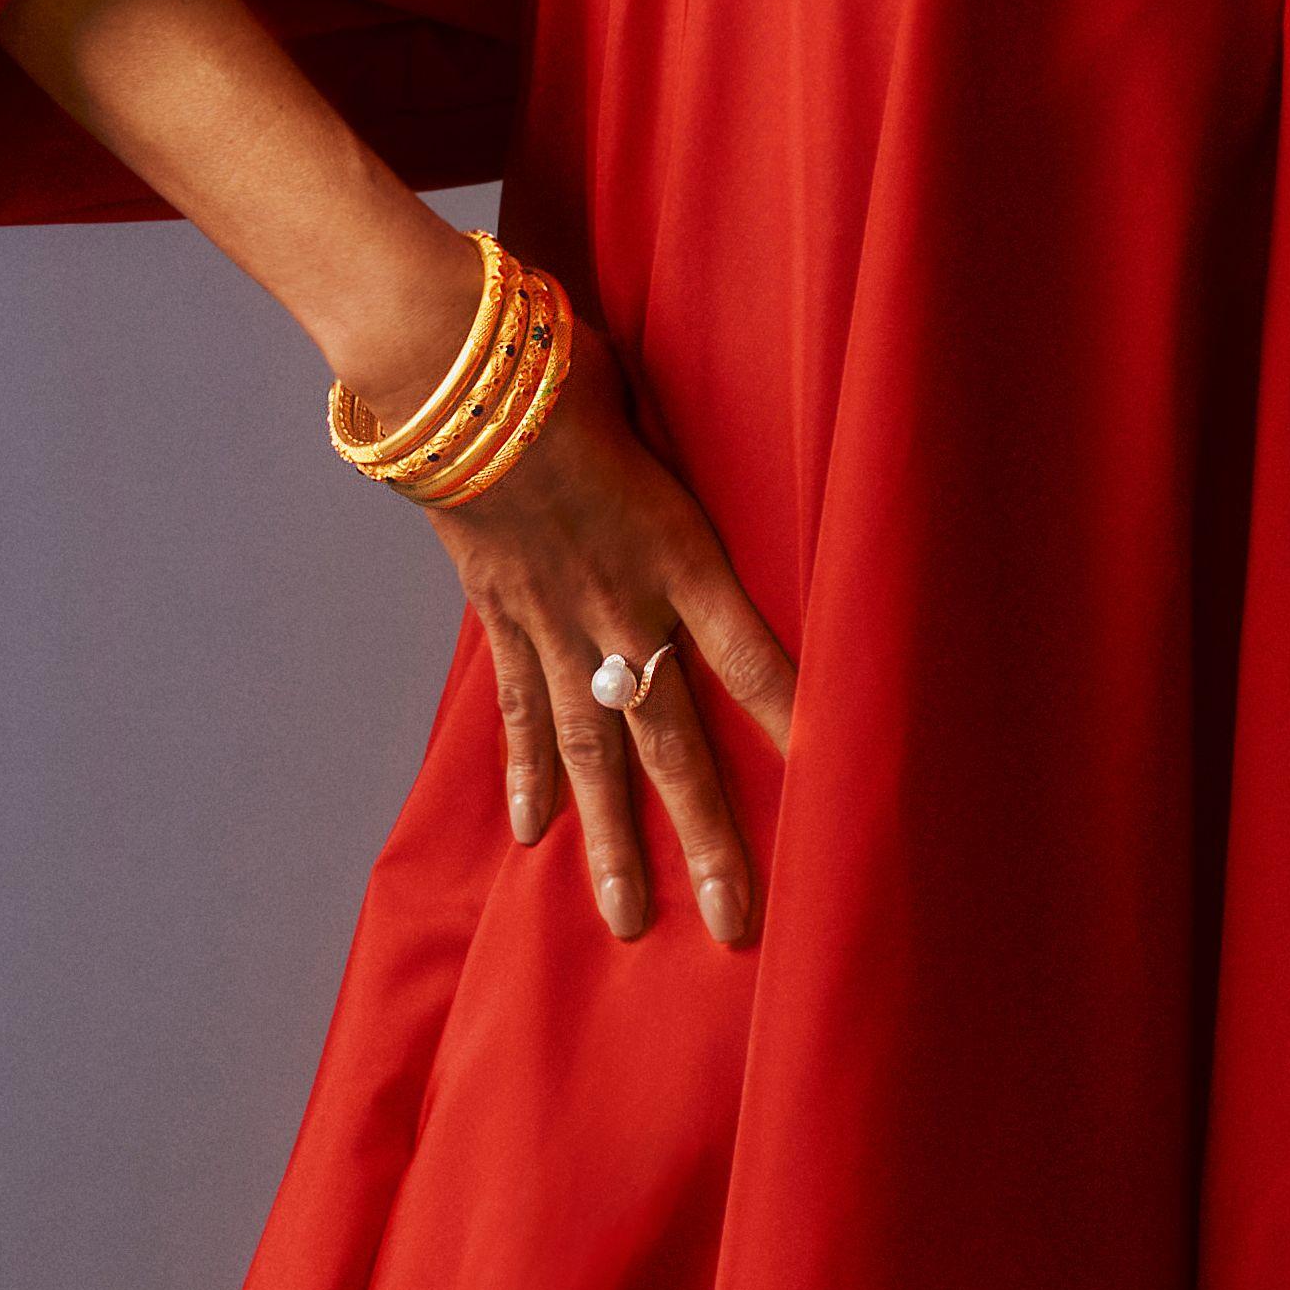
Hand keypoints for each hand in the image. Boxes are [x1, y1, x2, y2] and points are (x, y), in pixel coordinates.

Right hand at [423, 338, 797, 948]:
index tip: (839, 783)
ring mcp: (553, 622)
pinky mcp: (501, 618)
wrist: (449, 372)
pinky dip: (525, 774)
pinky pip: (518, 711)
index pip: (754, 656)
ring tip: (629, 921)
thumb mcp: (658, 413)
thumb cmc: (566, 367)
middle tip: (736, 922)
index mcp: (676, 551)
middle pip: (674, 742)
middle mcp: (619, 605)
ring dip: (612, 841)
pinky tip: (534, 835)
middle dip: (708, 836)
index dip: (796, 721)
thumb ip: (689, 471)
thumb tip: (724, 472)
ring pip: (592, 754)